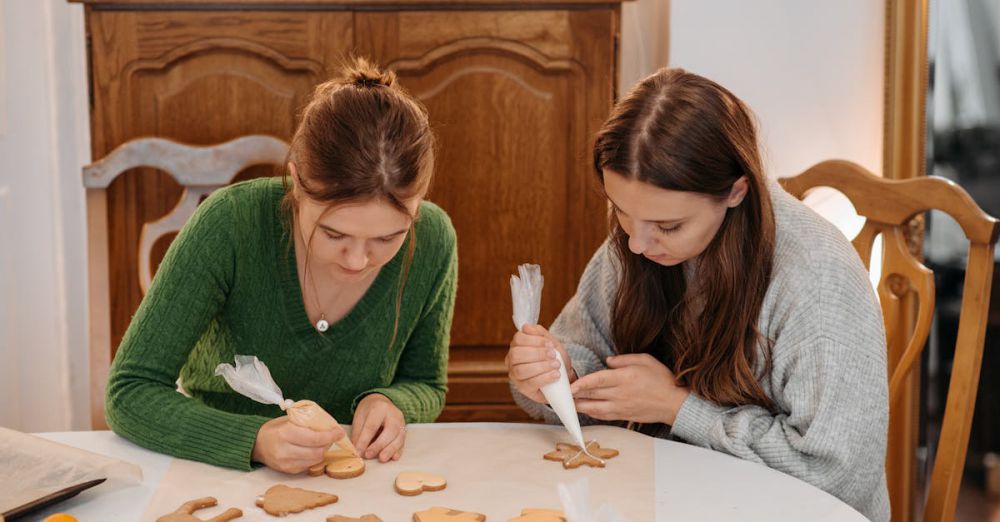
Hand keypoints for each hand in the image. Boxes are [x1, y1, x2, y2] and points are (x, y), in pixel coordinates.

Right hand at [251, 416, 343, 473]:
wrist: (257, 444)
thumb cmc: (276, 429)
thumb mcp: (290, 420)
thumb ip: (307, 422)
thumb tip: (329, 425)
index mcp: (286, 434)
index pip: (315, 438)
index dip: (330, 436)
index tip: (339, 432)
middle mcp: (285, 451)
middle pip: (317, 452)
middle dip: (328, 444)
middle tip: (331, 437)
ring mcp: (286, 463)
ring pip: (315, 460)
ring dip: (322, 451)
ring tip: (322, 443)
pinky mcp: (288, 471)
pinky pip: (308, 465)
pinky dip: (314, 458)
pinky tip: (312, 450)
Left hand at [351, 393, 405, 461]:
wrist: (381, 403)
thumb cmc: (368, 412)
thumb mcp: (359, 418)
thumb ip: (358, 434)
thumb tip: (358, 451)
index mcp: (379, 408)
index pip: (372, 426)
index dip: (365, 440)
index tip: (359, 452)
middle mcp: (393, 414)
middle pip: (390, 431)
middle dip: (379, 445)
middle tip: (369, 455)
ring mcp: (401, 422)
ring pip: (399, 437)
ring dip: (390, 450)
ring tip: (382, 459)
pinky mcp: (405, 430)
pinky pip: (403, 441)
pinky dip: (398, 450)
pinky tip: (394, 457)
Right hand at [505, 324, 576, 403]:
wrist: (563, 377)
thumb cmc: (554, 358)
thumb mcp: (550, 343)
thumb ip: (540, 333)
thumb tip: (526, 326)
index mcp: (517, 346)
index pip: (518, 339)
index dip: (534, 340)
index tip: (550, 344)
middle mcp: (512, 361)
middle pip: (516, 354)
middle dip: (537, 353)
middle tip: (553, 354)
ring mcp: (515, 376)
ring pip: (521, 370)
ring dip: (541, 366)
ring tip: (556, 365)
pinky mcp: (523, 389)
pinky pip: (530, 383)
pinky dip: (544, 378)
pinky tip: (555, 375)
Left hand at [570, 353, 689, 424]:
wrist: (674, 403)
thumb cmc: (662, 379)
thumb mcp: (645, 360)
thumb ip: (624, 359)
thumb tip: (607, 362)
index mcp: (625, 378)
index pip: (598, 381)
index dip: (581, 384)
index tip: (569, 385)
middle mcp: (620, 394)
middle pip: (592, 395)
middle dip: (575, 395)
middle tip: (562, 392)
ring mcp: (621, 407)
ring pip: (595, 408)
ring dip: (580, 406)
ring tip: (568, 403)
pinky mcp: (623, 416)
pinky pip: (603, 416)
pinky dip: (591, 413)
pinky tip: (584, 410)